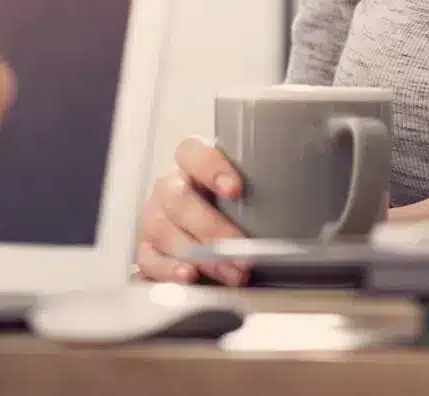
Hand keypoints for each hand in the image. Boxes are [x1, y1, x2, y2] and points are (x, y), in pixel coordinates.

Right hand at [135, 136, 250, 285]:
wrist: (208, 247)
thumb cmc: (229, 217)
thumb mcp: (242, 202)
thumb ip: (254, 200)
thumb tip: (282, 212)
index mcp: (192, 168)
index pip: (191, 152)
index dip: (211, 167)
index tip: (236, 189)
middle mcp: (169, 189)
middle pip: (179, 198)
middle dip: (213, 228)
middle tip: (242, 250)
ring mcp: (154, 219)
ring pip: (164, 229)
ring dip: (202, 255)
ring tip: (232, 272)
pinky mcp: (146, 250)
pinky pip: (150, 259)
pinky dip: (170, 269)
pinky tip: (190, 275)